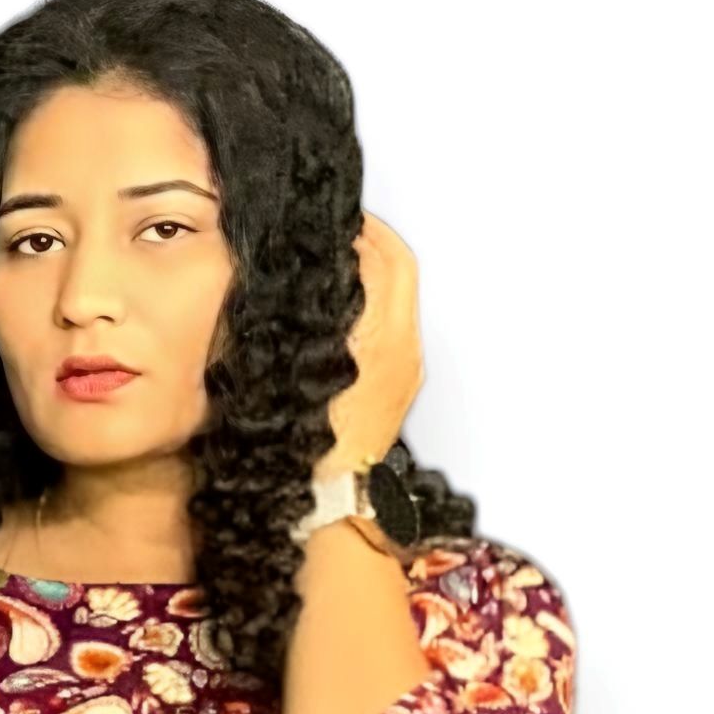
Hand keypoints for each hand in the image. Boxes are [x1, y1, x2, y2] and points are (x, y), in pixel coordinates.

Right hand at [323, 213, 423, 478]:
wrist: (331, 493)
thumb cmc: (312, 436)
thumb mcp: (305, 358)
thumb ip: (324, 304)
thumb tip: (327, 265)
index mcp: (385, 336)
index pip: (386, 257)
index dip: (362, 230)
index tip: (337, 220)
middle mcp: (406, 346)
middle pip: (400, 270)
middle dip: (372, 242)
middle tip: (340, 232)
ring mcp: (408, 366)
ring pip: (399, 297)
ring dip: (374, 272)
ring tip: (338, 265)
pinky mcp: (402, 384)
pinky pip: (396, 326)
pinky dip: (376, 305)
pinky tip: (346, 310)